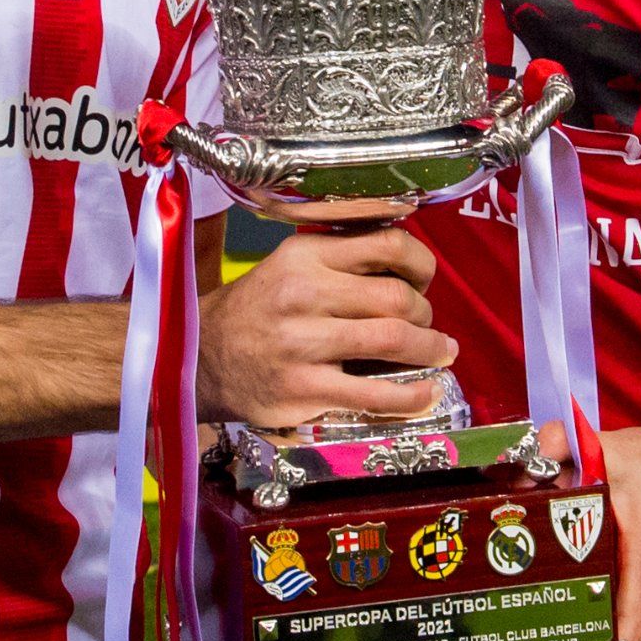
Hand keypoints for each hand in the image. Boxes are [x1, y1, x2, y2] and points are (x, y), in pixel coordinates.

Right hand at [196, 223, 454, 426]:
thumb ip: (341, 262)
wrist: (200, 359)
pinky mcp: (304, 388)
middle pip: (397, 297)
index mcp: (305, 254)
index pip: (387, 244)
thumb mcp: (290, 267)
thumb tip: (410, 271)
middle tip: (428, 326)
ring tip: (440, 354)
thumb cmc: (257, 312)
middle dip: (426, 314)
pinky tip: (426, 393)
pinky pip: (376, 394)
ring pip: (394, 340)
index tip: (425, 280)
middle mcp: (304, 293)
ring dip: (430, 349)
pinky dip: (413, 396)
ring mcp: (302, 343)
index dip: (422, 263)